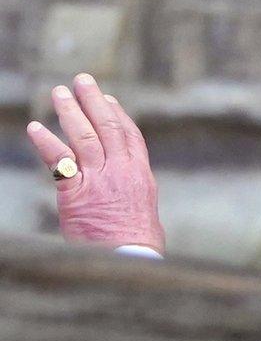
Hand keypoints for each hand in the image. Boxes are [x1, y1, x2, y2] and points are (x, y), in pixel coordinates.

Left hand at [26, 74, 164, 253]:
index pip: (130, 136)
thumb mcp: (144, 211)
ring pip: (84, 136)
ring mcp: (99, 180)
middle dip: (94, 101)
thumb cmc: (138, 244)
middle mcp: (121, 171)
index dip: (118, 115)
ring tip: (59, 92)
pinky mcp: (76, 192)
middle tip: (82, 80)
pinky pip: (59, 161)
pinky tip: (36, 128)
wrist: (130, 259)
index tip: (108, 99)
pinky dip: (46, 142)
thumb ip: (131, 193)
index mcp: (140, 175)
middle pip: (108, 127)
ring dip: (70, 112)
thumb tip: (127, 193)